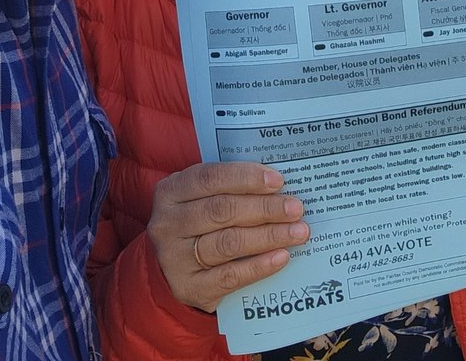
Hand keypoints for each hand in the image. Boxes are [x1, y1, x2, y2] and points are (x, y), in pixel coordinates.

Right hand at [147, 162, 309, 312]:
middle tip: (296, 208)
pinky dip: (259, 266)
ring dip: (268, 236)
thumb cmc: (197, 222)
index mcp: (170, 191)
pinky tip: (281, 257)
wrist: (173, 269)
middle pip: (222, 210)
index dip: (245, 177)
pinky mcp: (190, 288)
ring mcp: (175, 258)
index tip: (278, 180)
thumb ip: (229, 187)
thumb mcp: (201, 198)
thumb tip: (277, 185)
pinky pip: (230, 276)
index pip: (210, 178)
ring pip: (228, 243)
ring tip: (298, 232)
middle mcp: (167, 224)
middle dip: (264, 208)